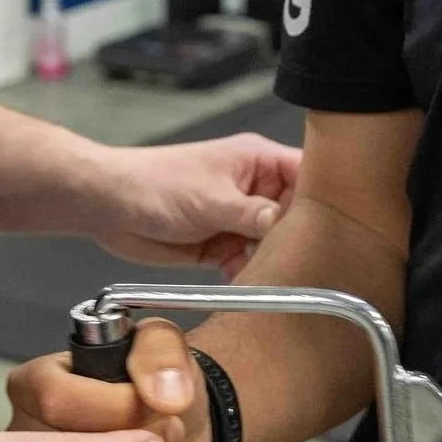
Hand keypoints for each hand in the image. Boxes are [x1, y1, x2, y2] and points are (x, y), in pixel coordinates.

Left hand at [86, 134, 300, 277]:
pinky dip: (248, 273)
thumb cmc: (153, 183)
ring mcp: (238, 217)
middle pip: (293, 213)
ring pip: (272, 241)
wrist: (108, 206)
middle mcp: (253, 188)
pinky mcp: (221, 243)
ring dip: (271, 258)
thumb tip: (285, 224)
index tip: (333, 222)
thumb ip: (252, 214)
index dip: (320, 196)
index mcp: (257, 161)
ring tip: (274, 273)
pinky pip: (247, 261)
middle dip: (295, 235)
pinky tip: (244, 280)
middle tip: (302, 258)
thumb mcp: (210, 198)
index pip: (305, 172)